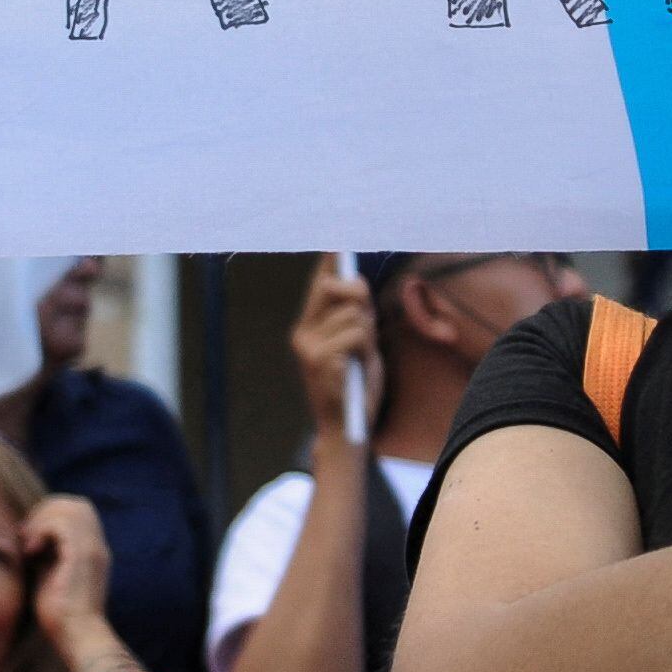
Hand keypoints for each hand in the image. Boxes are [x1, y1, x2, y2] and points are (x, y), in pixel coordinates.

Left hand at [21, 491, 113, 646]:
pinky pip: (61, 524)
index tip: (29, 536)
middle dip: (47, 510)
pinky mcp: (82, 556)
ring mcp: (93, 549)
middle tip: (27, 534)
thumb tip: (30, 542)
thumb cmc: (61, 617)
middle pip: (77, 504)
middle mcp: (97, 546)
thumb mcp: (51, 578)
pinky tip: (31, 550)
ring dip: (43, 519)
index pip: (78, 512)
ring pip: (71, 508)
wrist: (78, 638)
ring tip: (28, 542)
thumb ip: (47, 557)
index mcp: (93, 551)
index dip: (52, 515)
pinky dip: (42, 530)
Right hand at [290, 262, 376, 440]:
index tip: (338, 242)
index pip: (319, 285)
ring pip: (353, 315)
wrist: (345, 430)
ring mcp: (309, 348)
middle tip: (368, 314)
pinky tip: (354, 370)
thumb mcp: (357, 347)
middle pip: (333, 289)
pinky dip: (364, 350)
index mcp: (308, 328)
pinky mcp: (320, 361)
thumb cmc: (354, 387)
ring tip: (360, 359)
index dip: (329, 263)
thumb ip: (354, 318)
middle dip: (358, 294)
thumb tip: (357, 285)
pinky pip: (357, 336)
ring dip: (367, 335)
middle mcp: (303, 334)